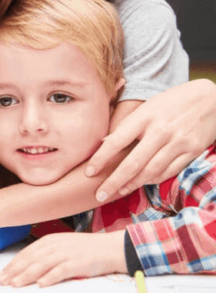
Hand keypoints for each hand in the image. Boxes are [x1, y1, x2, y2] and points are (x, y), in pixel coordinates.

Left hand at [0, 231, 125, 286]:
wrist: (111, 248)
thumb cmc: (86, 249)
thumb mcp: (62, 246)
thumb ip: (46, 253)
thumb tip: (28, 266)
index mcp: (50, 240)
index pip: (26, 253)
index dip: (13, 264)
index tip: (2, 274)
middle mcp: (56, 245)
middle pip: (31, 259)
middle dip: (15, 271)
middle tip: (3, 281)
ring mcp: (66, 254)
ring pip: (42, 265)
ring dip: (27, 276)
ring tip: (16, 284)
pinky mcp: (78, 263)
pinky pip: (61, 271)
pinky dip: (50, 277)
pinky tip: (41, 284)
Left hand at [86, 79, 215, 201]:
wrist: (210, 98)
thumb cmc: (172, 101)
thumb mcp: (148, 107)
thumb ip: (128, 125)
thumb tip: (104, 142)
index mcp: (145, 117)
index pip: (116, 141)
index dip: (101, 159)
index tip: (89, 172)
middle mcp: (160, 131)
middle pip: (132, 163)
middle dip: (114, 181)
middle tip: (99, 194)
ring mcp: (178, 142)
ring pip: (151, 171)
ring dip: (133, 184)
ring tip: (118, 192)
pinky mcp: (193, 151)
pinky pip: (170, 171)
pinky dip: (154, 179)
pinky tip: (143, 183)